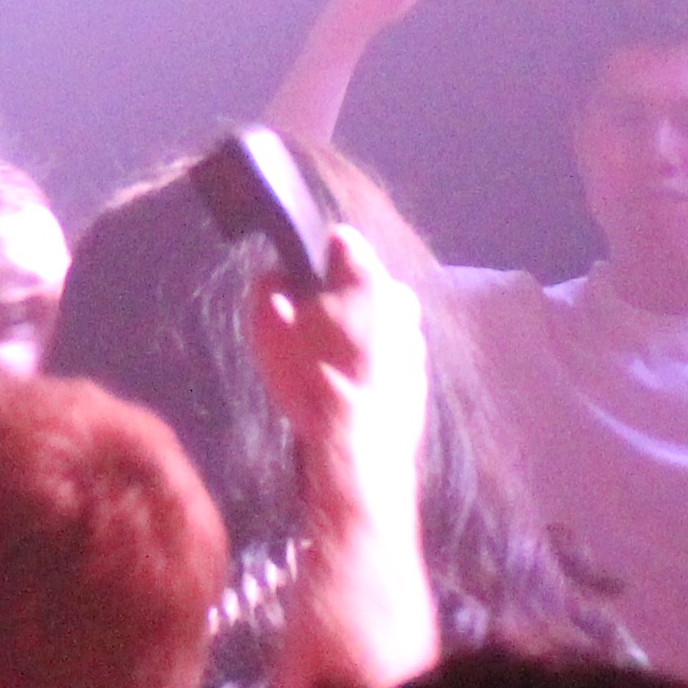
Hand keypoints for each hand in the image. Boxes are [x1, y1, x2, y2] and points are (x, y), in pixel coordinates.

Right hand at [249, 223, 429, 551]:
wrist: (360, 447)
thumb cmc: (311, 380)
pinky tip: (348, 388)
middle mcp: (400, 298)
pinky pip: (389, 355)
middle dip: (339, 297)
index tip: (298, 282)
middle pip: (363, 282)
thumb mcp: (268, 328)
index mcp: (366, 277)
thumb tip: (276, 276)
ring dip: (358, 331)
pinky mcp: (420, 373)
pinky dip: (372, 364)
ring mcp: (415, 336)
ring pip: (379, 319)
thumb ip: (268, 288)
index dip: (313, 258)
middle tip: (309, 330)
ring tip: (327, 366)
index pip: (339, 240)